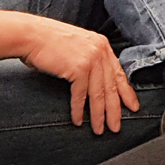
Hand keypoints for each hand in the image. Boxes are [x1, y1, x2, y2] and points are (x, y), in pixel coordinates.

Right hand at [19, 20, 140, 133]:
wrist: (31, 35)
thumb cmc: (49, 41)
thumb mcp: (79, 45)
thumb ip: (91, 58)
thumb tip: (97, 80)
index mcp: (102, 45)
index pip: (119, 73)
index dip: (126, 93)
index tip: (132, 106)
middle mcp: (100, 51)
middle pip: (111, 87)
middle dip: (115, 110)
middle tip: (116, 127)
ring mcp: (90, 60)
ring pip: (98, 94)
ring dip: (98, 115)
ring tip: (99, 129)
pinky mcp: (78, 69)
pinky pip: (80, 96)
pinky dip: (79, 111)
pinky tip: (78, 121)